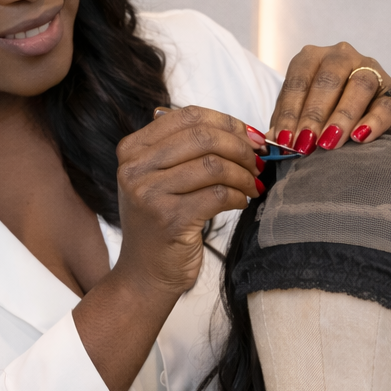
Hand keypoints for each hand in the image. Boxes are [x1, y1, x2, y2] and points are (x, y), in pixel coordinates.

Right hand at [114, 105, 265, 295]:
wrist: (144, 274)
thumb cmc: (161, 223)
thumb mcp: (160, 179)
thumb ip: (187, 150)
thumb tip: (244, 131)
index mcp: (132, 150)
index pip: (187, 116)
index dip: (227, 122)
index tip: (250, 135)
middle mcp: (135, 169)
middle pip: (202, 137)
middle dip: (240, 147)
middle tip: (258, 160)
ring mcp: (149, 194)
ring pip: (214, 165)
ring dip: (243, 174)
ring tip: (253, 185)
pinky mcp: (170, 219)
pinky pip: (218, 194)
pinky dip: (239, 196)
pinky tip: (241, 202)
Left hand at [268, 43, 390, 153]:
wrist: (370, 126)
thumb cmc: (326, 118)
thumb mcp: (302, 119)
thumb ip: (286, 126)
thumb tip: (269, 141)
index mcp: (314, 58)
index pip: (299, 80)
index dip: (290, 110)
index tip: (284, 139)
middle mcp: (343, 57)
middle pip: (328, 79)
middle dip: (313, 114)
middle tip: (304, 144)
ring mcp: (372, 71)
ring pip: (359, 86)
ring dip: (341, 116)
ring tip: (328, 143)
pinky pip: (386, 105)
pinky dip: (372, 122)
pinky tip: (360, 138)